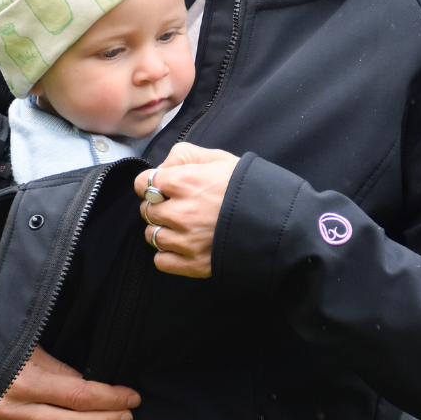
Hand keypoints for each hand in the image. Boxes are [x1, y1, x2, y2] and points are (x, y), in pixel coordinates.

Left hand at [134, 142, 239, 278]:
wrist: (277, 222)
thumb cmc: (249, 187)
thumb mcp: (220, 159)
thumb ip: (185, 155)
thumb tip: (162, 167)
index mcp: (184, 182)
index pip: (143, 183)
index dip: (151, 184)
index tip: (162, 188)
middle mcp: (180, 212)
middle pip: (146, 210)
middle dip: (158, 207)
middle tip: (177, 206)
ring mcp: (186, 241)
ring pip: (152, 235)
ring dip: (162, 230)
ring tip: (182, 227)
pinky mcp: (193, 264)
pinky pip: (161, 261)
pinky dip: (168, 255)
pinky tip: (183, 246)